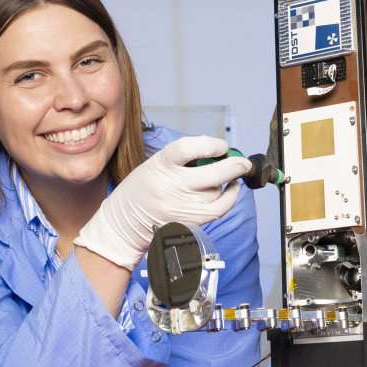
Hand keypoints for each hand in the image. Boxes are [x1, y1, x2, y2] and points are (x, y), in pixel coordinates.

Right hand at [75, 135, 251, 268]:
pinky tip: (232, 188)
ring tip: (222, 176)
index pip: (188, 148)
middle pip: (213, 174)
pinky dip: (231, 198)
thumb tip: (217, 153)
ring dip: (225, 181)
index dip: (210, 144)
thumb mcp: (154, 164)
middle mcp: (172, 186)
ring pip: (216, 191)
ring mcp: (181, 206)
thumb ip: (183, 158)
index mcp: (160, 165)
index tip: (221, 145)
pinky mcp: (189, 221)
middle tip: (242, 161)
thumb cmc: (142, 190)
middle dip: (234, 165)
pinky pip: (219, 209)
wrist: (125, 222)